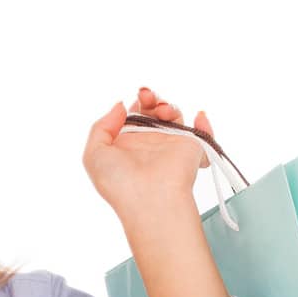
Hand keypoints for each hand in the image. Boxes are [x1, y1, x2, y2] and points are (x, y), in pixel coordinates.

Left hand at [82, 87, 215, 225]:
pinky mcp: (191, 148)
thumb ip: (101, 127)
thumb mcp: (94, 155)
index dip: (134, 104)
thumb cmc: (120, 183)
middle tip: (147, 96)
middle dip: (150, 98)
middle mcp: (148, 143)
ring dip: (168, 106)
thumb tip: (120, 106)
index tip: (133, 103)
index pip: (132, 116)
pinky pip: (202, 132)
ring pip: (173, 115)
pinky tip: (198, 117)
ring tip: (163, 111)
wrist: (151, 199)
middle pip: (152, 110)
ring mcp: (170, 145)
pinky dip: (204, 123)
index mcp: (127, 144)